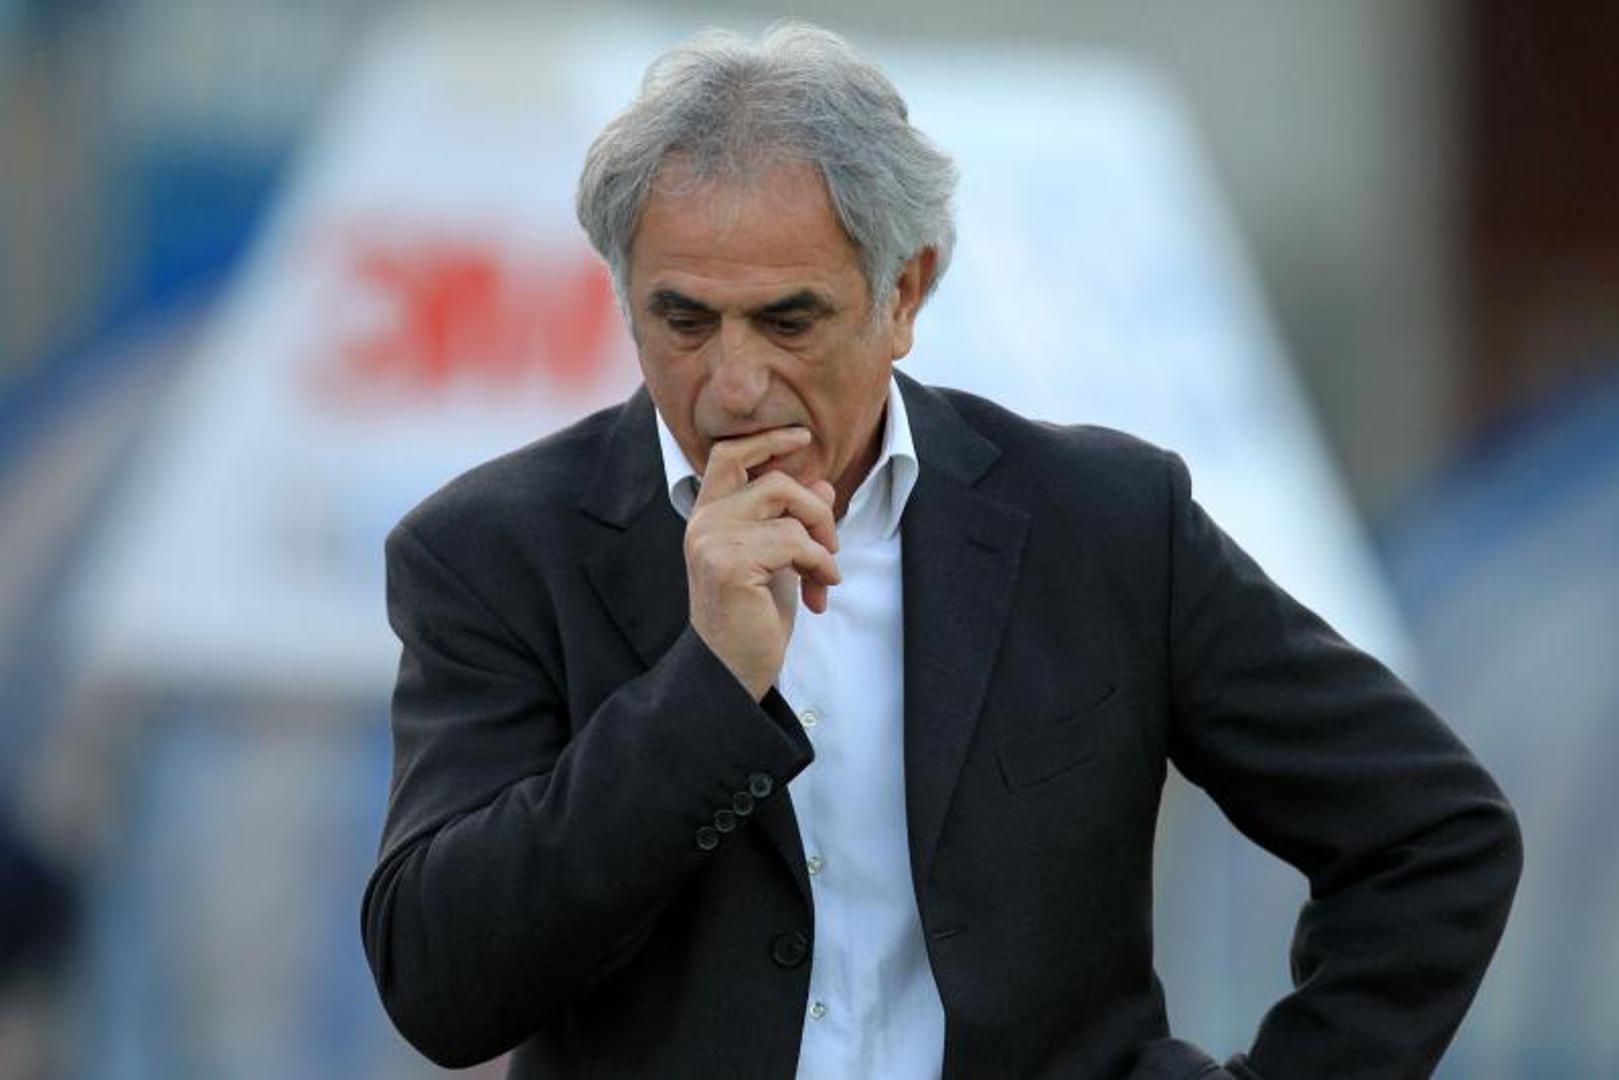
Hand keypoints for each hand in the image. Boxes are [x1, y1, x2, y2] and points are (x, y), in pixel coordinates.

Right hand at [684, 427, 839, 699]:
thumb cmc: (753, 618)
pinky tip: (820, 593)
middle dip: (816, 508)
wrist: (732, 671)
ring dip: (821, 540)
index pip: (728, 454)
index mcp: (708, 517)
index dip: (767, 439)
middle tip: (830, 545)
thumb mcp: (778, 561)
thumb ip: (791, 520)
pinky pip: (795, 541)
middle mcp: (704, 522)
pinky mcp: (730, 562)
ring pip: (789, 504)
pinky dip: (821, 564)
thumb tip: (821, 484)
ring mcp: (713, 540)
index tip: (802, 436)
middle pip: (774, 479)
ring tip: (825, 576)